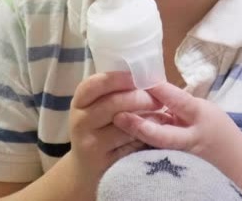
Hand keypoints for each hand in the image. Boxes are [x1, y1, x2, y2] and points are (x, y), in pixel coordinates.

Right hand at [65, 71, 162, 192]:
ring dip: (148, 117)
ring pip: (125, 124)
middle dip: (141, 98)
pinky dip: (146, 136)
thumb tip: (144, 74)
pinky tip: (155, 131)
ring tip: (162, 113)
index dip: (119, 78)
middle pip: (114, 103)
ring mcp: (90, 143)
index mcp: (79, 102)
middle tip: (158, 98)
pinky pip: (131, 144)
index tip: (139, 77)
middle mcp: (80, 121)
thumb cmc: (99, 127)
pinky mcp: (104, 161)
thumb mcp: (97, 106)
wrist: (86, 167)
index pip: (96, 84)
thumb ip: (113, 91)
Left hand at [111, 82, 241, 169]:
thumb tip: (150, 87)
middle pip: (164, 135)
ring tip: (115, 124)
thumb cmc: (216, 129)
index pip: (180, 103)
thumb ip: (179, 102)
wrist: (234, 162)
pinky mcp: (174, 166)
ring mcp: (181, 156)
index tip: (144, 80)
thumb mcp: (203, 110)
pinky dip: (139, 146)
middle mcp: (190, 139)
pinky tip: (122, 138)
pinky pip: (154, 155)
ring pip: (156, 148)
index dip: (162, 92)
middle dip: (141, 127)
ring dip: (135, 136)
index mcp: (201, 117)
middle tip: (119, 116)